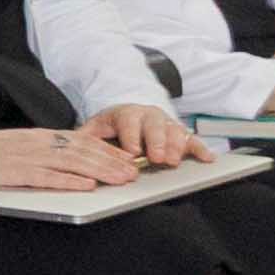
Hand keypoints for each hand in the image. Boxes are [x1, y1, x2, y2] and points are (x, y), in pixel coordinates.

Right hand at [0, 123, 134, 192]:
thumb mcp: (18, 145)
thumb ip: (44, 150)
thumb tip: (71, 159)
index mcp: (40, 136)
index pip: (82, 141)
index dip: (108, 150)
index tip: (129, 159)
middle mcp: (38, 143)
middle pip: (83, 151)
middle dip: (112, 162)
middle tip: (134, 173)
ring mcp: (27, 157)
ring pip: (72, 163)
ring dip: (100, 171)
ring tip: (120, 179)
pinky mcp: (14, 172)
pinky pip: (47, 177)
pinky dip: (69, 181)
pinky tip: (86, 186)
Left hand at [84, 101, 203, 170]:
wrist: (129, 115)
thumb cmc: (111, 126)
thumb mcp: (95, 128)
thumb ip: (85, 137)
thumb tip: (67, 146)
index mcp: (126, 113)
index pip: (129, 122)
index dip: (131, 137)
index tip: (132, 152)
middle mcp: (149, 116)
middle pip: (155, 126)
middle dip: (157, 142)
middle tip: (158, 158)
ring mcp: (166, 124)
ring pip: (175, 132)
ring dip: (177, 147)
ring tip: (175, 161)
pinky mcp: (179, 134)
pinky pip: (192, 140)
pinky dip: (200, 148)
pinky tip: (207, 158)